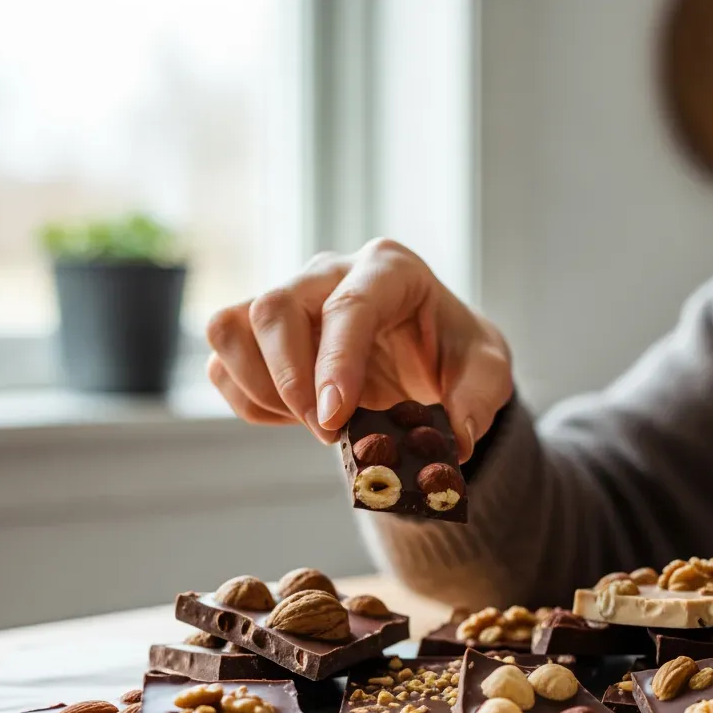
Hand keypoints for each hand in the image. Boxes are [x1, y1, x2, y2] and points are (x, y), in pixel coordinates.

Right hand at [205, 240, 513, 454]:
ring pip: (230, 327)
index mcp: (389, 269)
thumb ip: (477, 402)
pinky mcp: (261, 332)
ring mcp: (290, 298)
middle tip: (327, 430)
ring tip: (309, 423)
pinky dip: (248, 399)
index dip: (335, 362)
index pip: (349, 305)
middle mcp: (330, 272)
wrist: (433, 353)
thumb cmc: (456, 351)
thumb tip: (454, 443)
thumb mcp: (487, 372)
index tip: (334, 416)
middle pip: (273, 307)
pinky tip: (293, 417)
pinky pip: (224, 361)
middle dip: (290, 379)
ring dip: (258, 387)